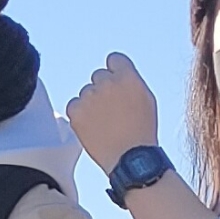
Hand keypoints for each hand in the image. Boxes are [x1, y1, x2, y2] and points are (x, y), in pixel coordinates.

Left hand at [65, 55, 158, 177]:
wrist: (130, 159)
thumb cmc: (142, 132)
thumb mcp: (146, 99)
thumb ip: (131, 81)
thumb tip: (118, 74)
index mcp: (127, 77)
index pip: (114, 59)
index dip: (114, 72)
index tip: (115, 85)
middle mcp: (107, 83)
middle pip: (98, 76)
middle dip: (102, 90)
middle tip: (110, 111)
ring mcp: (89, 97)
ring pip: (85, 92)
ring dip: (91, 104)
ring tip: (103, 124)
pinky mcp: (76, 112)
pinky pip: (73, 106)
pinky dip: (79, 116)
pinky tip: (92, 128)